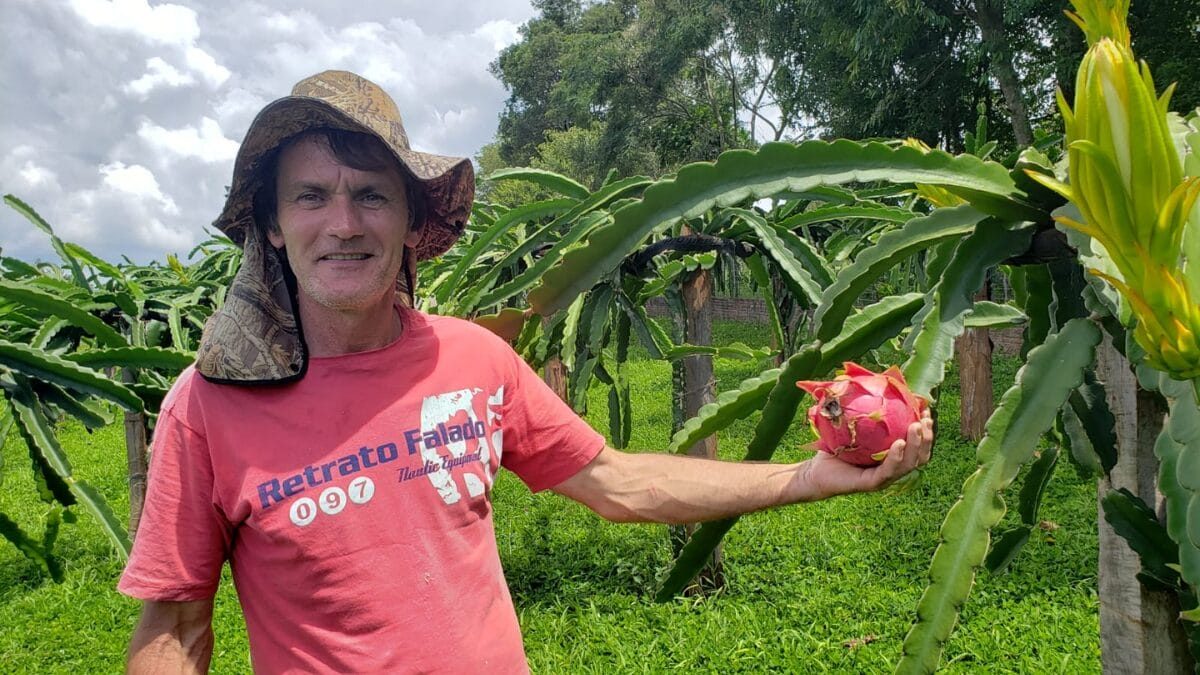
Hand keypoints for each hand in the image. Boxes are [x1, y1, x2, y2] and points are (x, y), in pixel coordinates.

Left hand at [791, 408, 933, 501]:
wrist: (815, 471)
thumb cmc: (833, 447)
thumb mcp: (851, 424)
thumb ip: (863, 408)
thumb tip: (869, 379)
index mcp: (893, 456)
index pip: (917, 444)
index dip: (926, 428)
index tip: (927, 408)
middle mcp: (892, 468)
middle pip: (920, 456)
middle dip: (927, 437)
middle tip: (926, 418)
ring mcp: (884, 478)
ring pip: (908, 464)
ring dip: (916, 445)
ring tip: (917, 427)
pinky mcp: (872, 484)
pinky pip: (888, 471)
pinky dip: (896, 457)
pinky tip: (899, 443)